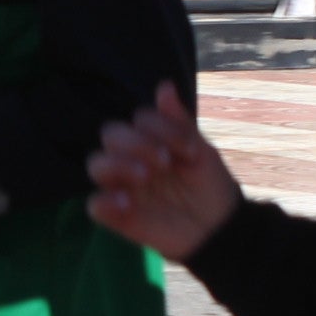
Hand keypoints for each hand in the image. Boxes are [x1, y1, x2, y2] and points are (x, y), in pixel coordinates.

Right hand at [86, 83, 237, 257]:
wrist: (220, 229)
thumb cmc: (210, 187)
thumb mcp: (201, 152)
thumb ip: (179, 123)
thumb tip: (164, 86)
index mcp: (151, 141)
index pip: (139, 119)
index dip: (161, 128)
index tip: (189, 151)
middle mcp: (131, 159)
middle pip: (111, 134)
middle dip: (137, 142)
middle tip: (164, 163)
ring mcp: (122, 186)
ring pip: (96, 164)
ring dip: (119, 164)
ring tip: (145, 177)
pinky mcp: (118, 216)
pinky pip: (94, 204)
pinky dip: (106, 201)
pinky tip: (128, 204)